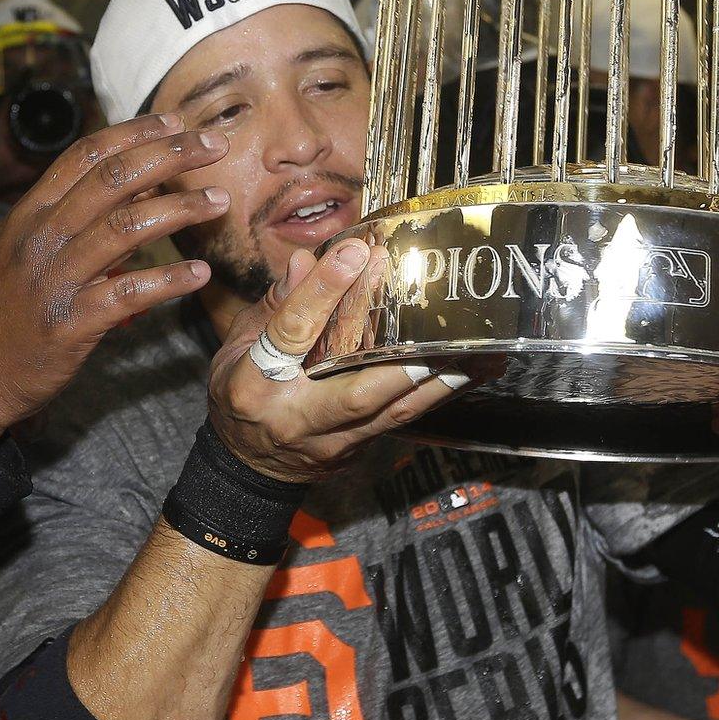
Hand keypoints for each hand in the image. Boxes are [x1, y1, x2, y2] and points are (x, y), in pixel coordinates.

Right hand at [0, 114, 229, 442]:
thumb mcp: (31, 250)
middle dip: (170, 155)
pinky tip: (200, 273)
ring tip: (220, 201)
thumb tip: (142, 183)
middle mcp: (41, 237)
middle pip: (113, 179)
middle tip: (213, 145)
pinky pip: (128, 293)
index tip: (176, 122)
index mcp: (30, 213)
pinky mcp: (71, 323)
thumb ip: (81, 215)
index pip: (87, 155)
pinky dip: (168, 280)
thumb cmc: (7, 310)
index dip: (135, 133)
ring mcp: (55, 279)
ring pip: (126, 228)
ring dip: (180, 210)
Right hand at [207, 242, 464, 482]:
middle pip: (354, 391)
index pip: (291, 332)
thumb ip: (276, 303)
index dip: (323, 290)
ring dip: (438, 382)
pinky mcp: (355, 450)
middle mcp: (295, 416)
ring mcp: (329, 440)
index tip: (356, 253)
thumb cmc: (242, 393)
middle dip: (401, 361)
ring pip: (391, 413)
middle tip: (439, 326)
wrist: (247, 467)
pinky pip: (401, 421)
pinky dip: (436, 396)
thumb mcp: (237, 345)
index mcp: (254, 381)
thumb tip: (309, 259)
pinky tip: (470, 374)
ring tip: (480, 353)